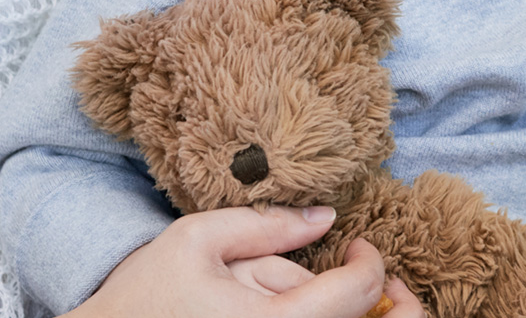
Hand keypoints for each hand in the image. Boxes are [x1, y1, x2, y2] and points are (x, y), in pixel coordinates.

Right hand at [74, 207, 422, 317]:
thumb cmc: (143, 296)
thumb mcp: (196, 240)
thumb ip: (266, 225)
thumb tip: (326, 217)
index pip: (359, 293)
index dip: (371, 262)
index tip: (355, 245)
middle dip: (382, 300)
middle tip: (364, 277)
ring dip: (342, 316)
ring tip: (306, 296)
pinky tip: (301, 312)